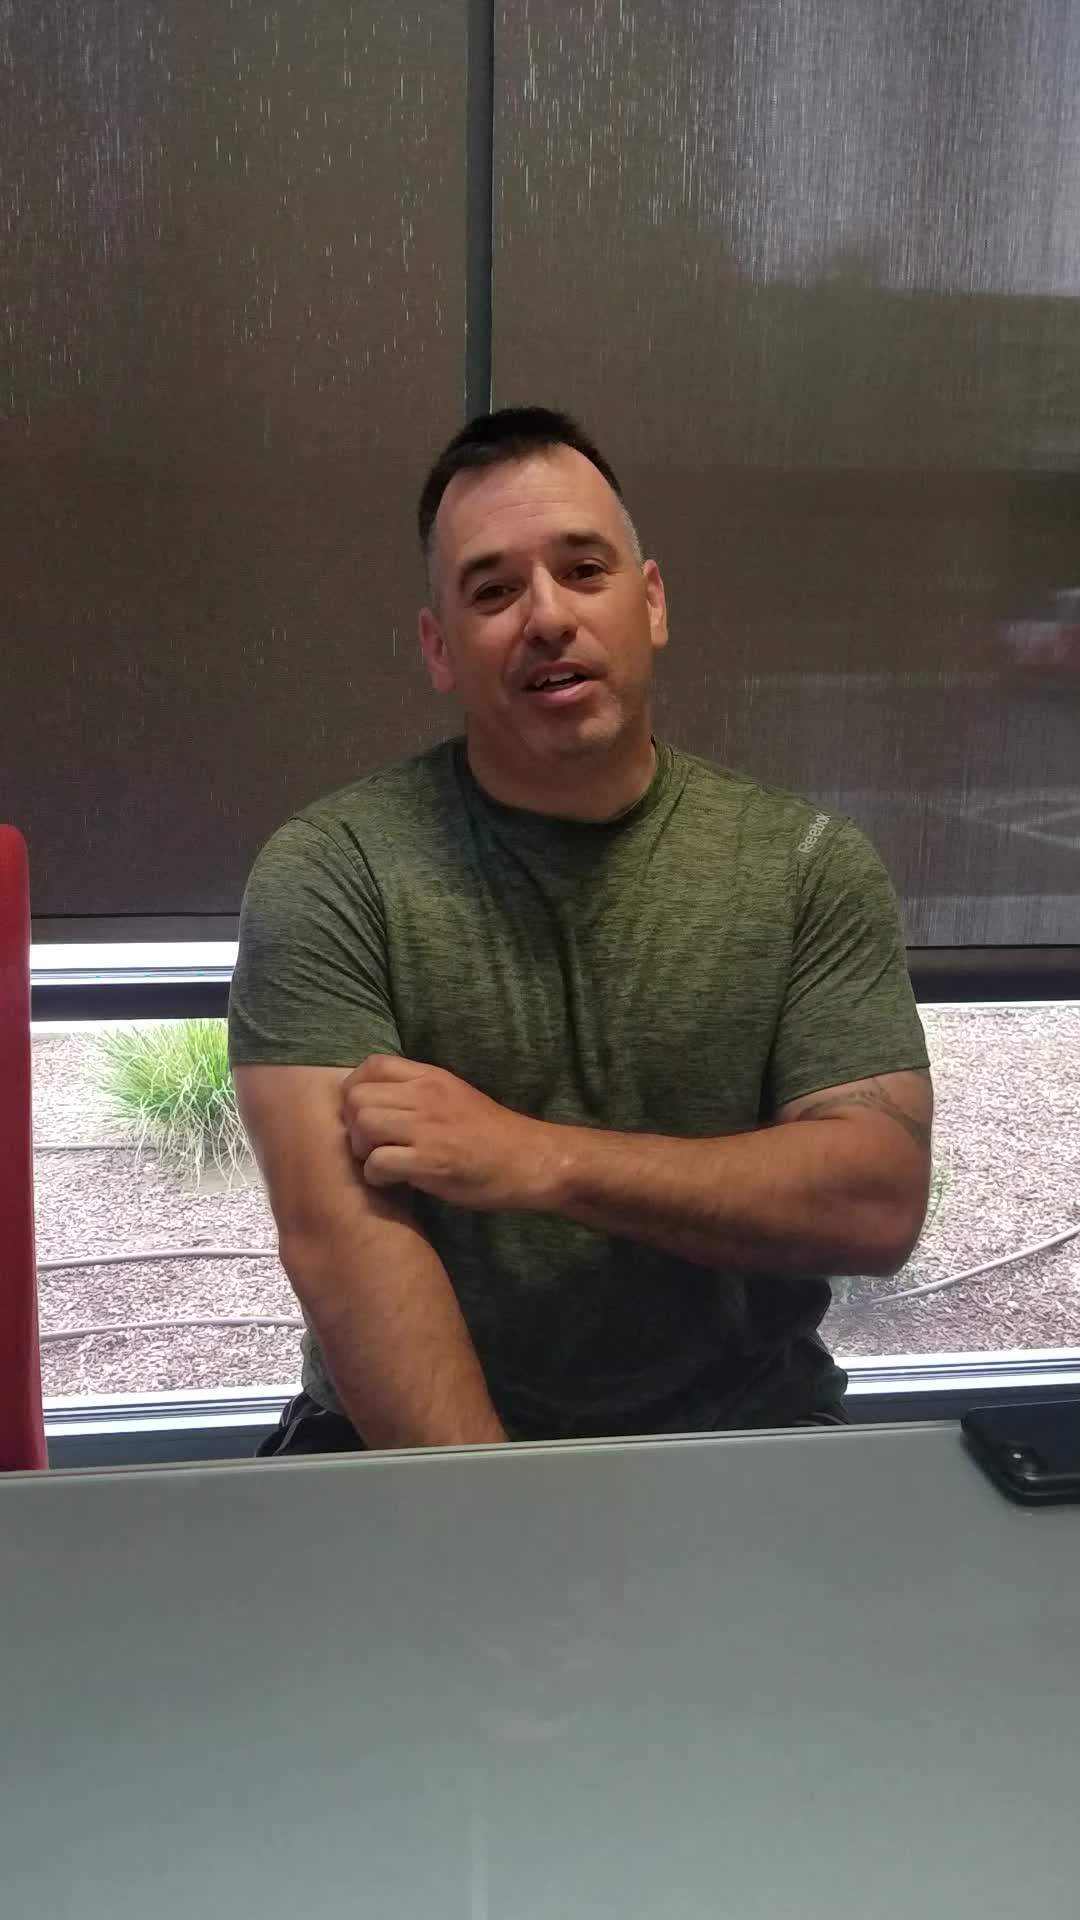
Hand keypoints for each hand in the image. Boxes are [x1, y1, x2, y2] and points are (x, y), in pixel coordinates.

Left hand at [340, 1055, 556, 1210]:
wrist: (529, 1160)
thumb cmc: (491, 1134)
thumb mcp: (454, 1095)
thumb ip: (417, 1092)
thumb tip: (375, 1100)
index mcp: (431, 1077)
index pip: (372, 1065)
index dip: (356, 1090)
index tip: (365, 1114)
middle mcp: (426, 1095)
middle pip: (357, 1097)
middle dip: (353, 1125)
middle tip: (370, 1144)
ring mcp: (427, 1127)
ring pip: (362, 1126)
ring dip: (362, 1150)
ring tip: (381, 1161)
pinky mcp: (430, 1161)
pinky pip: (377, 1162)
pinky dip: (376, 1176)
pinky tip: (393, 1180)